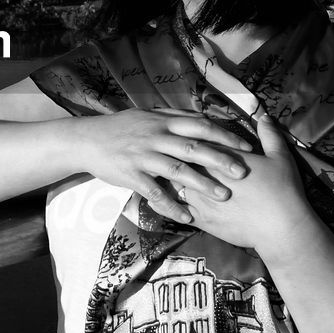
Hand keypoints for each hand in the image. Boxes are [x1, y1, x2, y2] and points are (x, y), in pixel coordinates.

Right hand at [74, 107, 252, 208]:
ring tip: (224, 197)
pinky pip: (154, 192)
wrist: (87, 140)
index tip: (246, 148)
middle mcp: (156, 137)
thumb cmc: (121, 127)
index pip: (200, 126)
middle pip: (194, 148)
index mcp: (163, 122)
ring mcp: (143, 156)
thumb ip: (173, 118)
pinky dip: (172, 205)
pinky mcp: (131, 174)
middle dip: (221, 160)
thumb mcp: (148, 115)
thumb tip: (202, 117)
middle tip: (244, 173)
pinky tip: (187, 217)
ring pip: (177, 170)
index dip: (224, 136)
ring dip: (202, 184)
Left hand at [154, 113, 313, 256]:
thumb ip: (270, 135)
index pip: (200, 140)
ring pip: (174, 183)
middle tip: (160, 148)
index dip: (191, 135)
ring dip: (165, 176)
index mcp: (222, 157)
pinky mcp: (201, 219)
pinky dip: (165, 204)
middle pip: (181, 159)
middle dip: (171, 153)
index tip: (181, 131)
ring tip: (154, 171)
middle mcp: (207, 175)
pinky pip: (176, 210)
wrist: (280, 228)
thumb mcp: (280, 158)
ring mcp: (201, 198)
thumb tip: (265, 116)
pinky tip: (154, 199)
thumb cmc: (282, 190)